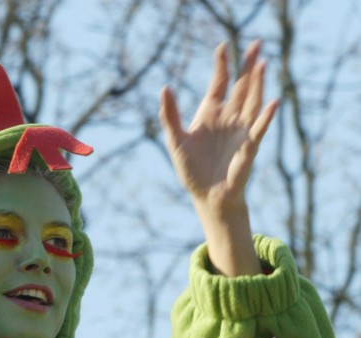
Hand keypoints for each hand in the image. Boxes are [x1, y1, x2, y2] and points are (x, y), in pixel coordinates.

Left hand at [159, 41, 278, 275]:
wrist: (205, 196)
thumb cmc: (191, 170)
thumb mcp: (175, 140)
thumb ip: (169, 115)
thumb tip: (164, 88)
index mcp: (211, 114)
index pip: (219, 83)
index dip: (221, 66)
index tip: (222, 47)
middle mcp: (229, 118)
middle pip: (241, 87)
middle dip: (247, 66)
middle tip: (255, 43)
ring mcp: (240, 130)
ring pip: (252, 102)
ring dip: (258, 84)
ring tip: (262, 63)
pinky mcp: (248, 147)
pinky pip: (259, 129)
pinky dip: (266, 117)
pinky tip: (272, 103)